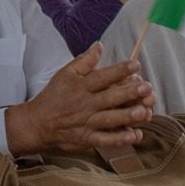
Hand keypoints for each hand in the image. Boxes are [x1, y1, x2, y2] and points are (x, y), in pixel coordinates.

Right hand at [7, 44, 153, 153]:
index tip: (136, 65)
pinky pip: (105, 140)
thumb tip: (100, 45)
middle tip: (146, 87)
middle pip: (110, 98)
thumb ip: (84, 61)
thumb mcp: (65, 73)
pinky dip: (120, 139)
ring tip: (144, 112)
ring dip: (127, 116)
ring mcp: (87, 123)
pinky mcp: (87, 139)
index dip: (119, 70)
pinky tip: (135, 135)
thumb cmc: (54, 96)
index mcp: (81, 86)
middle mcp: (86, 104)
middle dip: (129, 93)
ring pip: (110, 119)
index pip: (102, 76)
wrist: (37, 123)